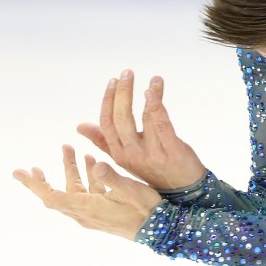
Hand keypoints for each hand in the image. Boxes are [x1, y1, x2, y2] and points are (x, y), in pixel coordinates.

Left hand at [13, 145, 163, 239]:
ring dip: (70, 171)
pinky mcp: (104, 212)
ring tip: (69, 148)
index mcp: (87, 208)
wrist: (161, 231)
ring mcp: (94, 213)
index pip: (52, 196)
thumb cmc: (147, 211)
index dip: (34, 184)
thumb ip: (111, 177)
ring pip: (74, 191)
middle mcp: (86, 213)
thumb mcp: (131, 191)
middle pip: (57, 195)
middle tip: (32, 167)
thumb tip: (94, 163)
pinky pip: (88, 193)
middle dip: (45, 179)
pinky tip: (91, 162)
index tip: (20, 173)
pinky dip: (86, 177)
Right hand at [77, 70, 205, 189]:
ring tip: (151, 78)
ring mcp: (152, 153)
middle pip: (121, 118)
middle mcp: (132, 154)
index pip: (106, 123)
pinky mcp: (171, 151)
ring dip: (146, 94)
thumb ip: (105, 141)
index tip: (112, 81)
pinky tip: (154, 90)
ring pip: (143, 118)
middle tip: (127, 73)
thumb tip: (81, 125)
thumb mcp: (126, 159)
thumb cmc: (155, 172)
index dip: (107, 101)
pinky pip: (161, 124)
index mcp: (119, 154)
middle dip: (122, 93)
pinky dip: (156, 106)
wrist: (184, 192)